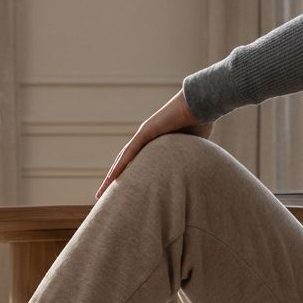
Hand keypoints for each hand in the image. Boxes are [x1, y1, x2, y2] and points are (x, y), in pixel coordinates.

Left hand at [96, 90, 211, 199]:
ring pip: (123, 160)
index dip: (128, 179)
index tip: (123, 195)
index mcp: (155, 145)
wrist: (202, 105)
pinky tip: (111, 179)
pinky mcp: (146, 131)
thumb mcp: (191, 148)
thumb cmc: (201, 122)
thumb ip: (185, 160)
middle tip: (103, 198)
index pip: (137, 166)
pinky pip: (129, 152)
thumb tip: (192, 176)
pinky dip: (119, 166)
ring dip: (111, 178)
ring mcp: (144, 135)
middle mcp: (146, 140)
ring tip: (101, 194)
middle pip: (125, 165)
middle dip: (114, 182)